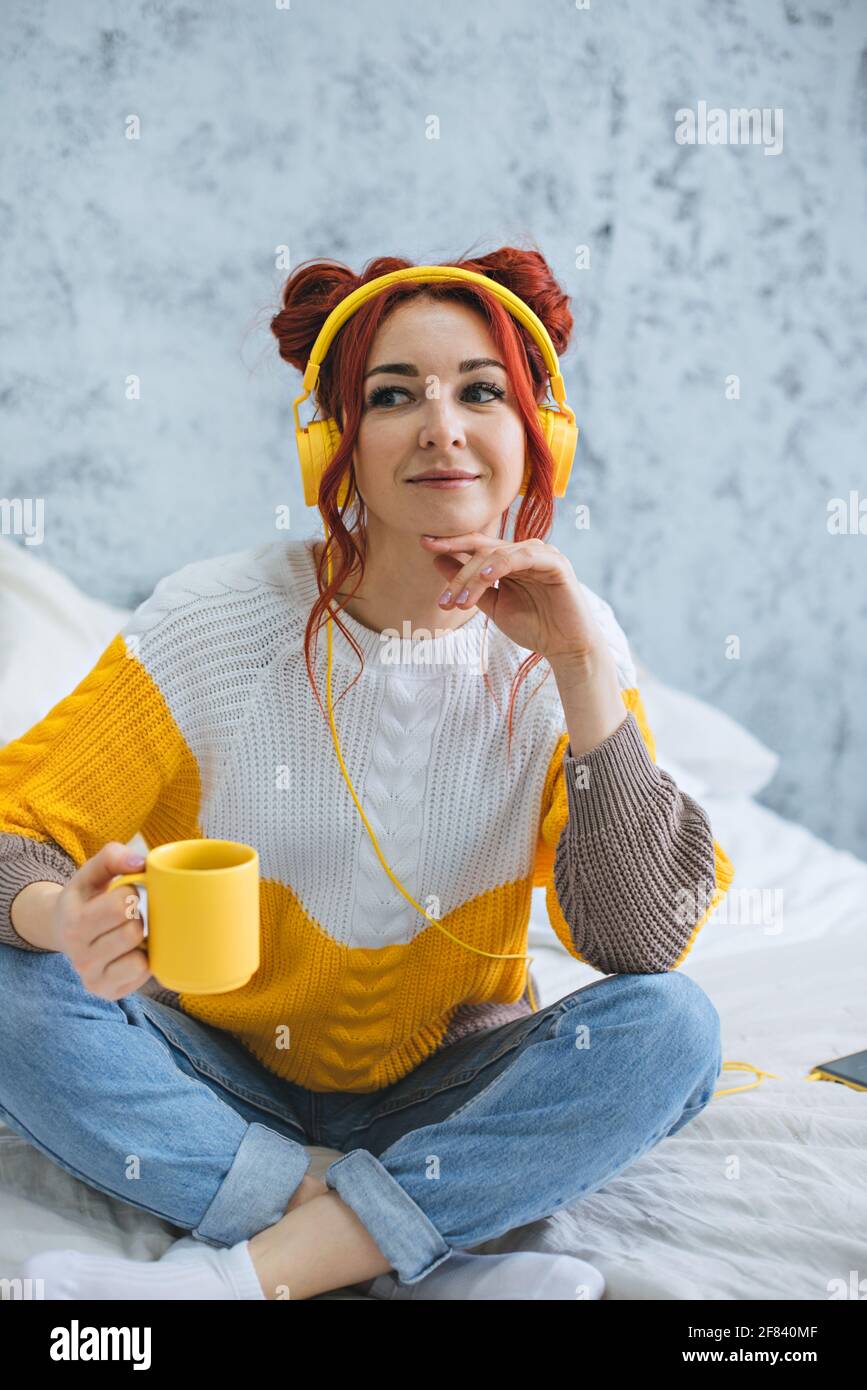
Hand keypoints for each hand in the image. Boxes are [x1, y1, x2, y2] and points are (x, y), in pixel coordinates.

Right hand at [52, 842, 151, 1000]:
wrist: (65, 931)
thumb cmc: (87, 898)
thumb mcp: (92, 872)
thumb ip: (113, 856)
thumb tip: (141, 863)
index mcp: (73, 923)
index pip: (121, 904)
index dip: (130, 892)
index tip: (124, 892)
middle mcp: (79, 957)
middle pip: (133, 932)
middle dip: (137, 917)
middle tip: (128, 915)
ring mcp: (93, 979)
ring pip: (141, 959)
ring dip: (142, 941)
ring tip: (129, 933)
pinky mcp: (110, 993)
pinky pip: (144, 975)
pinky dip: (145, 961)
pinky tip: (132, 952)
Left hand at [419, 532, 604, 662]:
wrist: (565, 648)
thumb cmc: (534, 626)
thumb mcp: (492, 605)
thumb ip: (469, 585)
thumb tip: (437, 561)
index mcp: (510, 558)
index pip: (476, 544)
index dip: (450, 543)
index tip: (423, 544)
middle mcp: (524, 551)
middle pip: (482, 550)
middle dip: (458, 572)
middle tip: (443, 600)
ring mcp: (541, 554)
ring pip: (497, 555)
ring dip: (474, 579)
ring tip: (460, 604)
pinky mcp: (555, 563)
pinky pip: (523, 556)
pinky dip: (502, 564)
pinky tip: (486, 578)